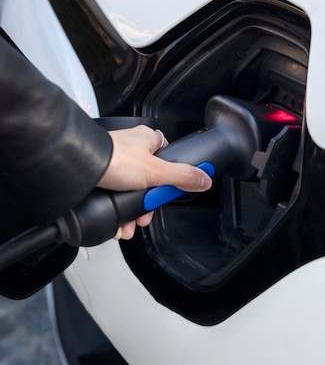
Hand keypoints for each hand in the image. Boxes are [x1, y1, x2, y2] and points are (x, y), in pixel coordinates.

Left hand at [97, 125, 211, 239]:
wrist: (79, 170)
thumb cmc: (114, 159)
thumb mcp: (156, 172)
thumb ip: (182, 176)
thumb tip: (205, 178)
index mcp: (147, 139)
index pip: (167, 155)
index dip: (171, 176)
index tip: (171, 191)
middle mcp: (131, 148)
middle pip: (149, 180)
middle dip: (148, 203)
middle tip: (147, 214)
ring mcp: (115, 162)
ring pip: (131, 191)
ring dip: (133, 213)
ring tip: (131, 225)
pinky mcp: (101, 176)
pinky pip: (115, 196)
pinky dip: (118, 213)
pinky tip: (119, 225)